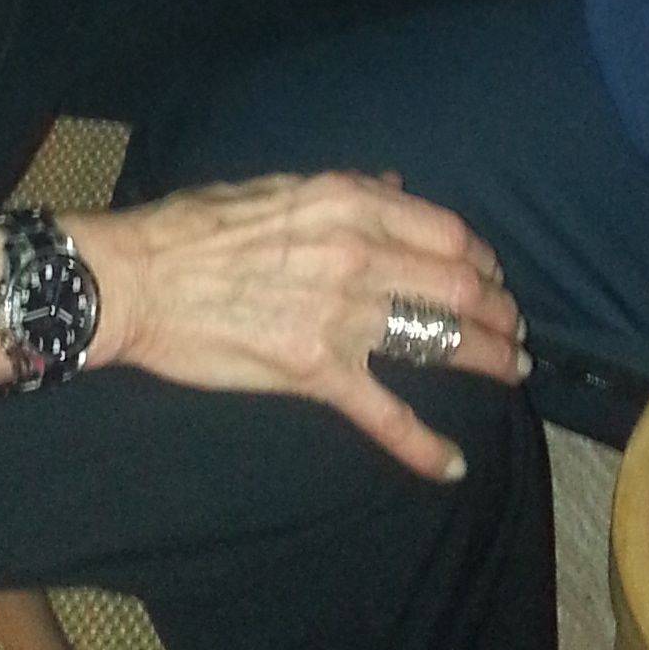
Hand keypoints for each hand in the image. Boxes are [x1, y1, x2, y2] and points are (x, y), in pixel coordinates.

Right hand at [72, 172, 528, 484]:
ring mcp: (340, 316)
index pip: (447, 231)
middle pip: (458, 286)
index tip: (491, 275)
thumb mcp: (276, 185)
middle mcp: (358, 254)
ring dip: (489, 359)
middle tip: (515, 329)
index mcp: (348, 202)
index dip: (481, 258)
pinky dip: (425, 444)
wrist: (134, 278)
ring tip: (512, 372)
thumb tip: (396, 185)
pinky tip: (453, 463)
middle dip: (499, 311)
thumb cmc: (193, 227)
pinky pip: (385, 413)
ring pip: (441, 341)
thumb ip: (345, 188)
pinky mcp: (314, 371)